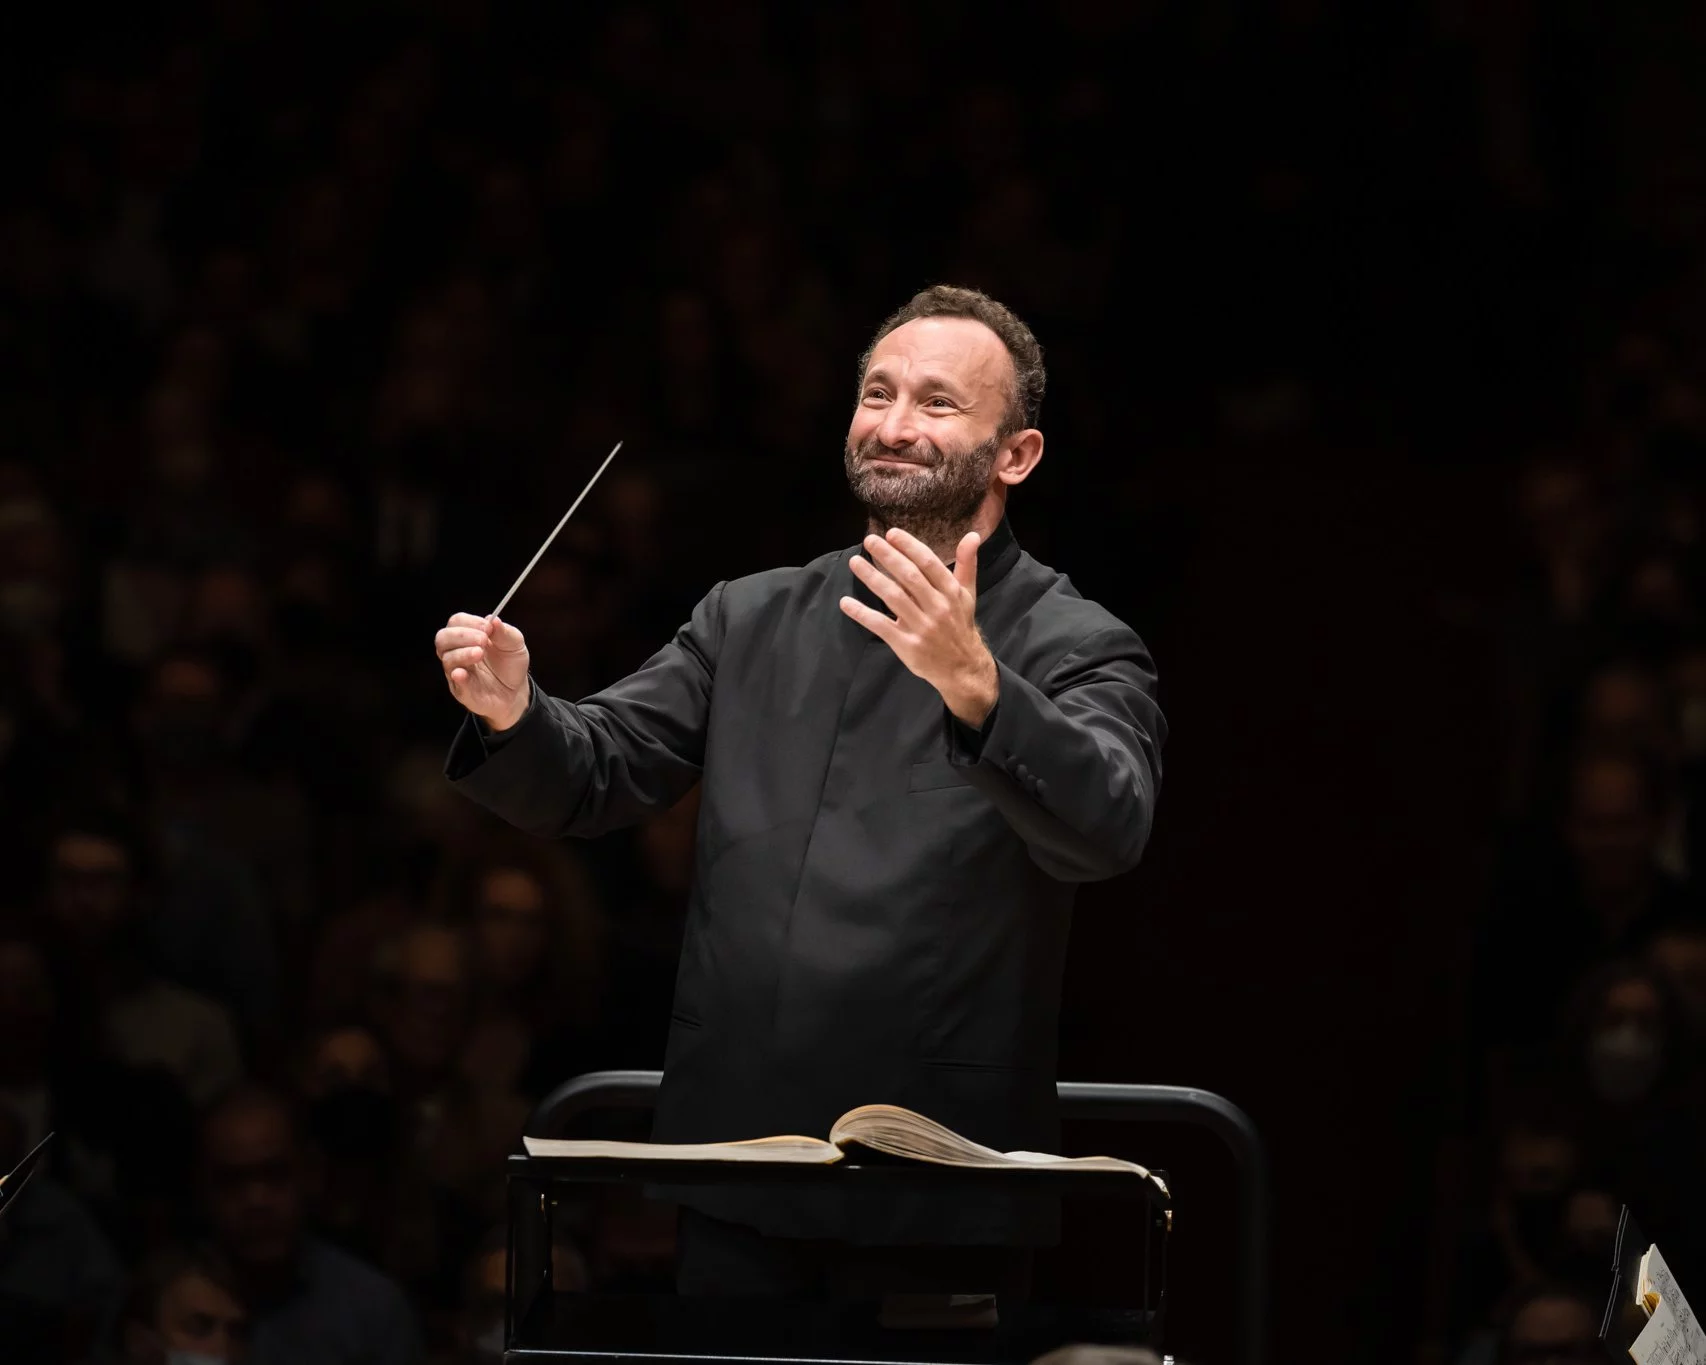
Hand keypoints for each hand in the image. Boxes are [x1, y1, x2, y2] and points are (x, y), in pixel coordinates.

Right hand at [436, 612, 530, 729]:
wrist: (516, 692)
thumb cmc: (510, 664)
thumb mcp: (515, 644)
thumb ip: (505, 632)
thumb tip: (494, 619)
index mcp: (468, 636)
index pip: (456, 621)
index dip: (470, 622)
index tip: (488, 627)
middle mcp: (457, 651)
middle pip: (443, 638)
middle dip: (462, 635)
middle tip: (483, 640)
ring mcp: (457, 671)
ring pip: (447, 658)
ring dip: (463, 653)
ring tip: (480, 653)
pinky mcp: (462, 690)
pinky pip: (455, 682)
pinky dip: (458, 675)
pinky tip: (463, 673)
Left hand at [840, 529, 998, 726]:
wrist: (962, 667)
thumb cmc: (959, 624)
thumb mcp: (967, 594)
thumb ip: (967, 563)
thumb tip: (972, 534)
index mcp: (951, 592)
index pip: (929, 564)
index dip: (910, 547)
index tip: (891, 533)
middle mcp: (938, 608)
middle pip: (909, 577)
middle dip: (888, 556)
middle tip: (869, 540)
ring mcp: (921, 627)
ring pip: (893, 597)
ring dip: (872, 578)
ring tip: (855, 562)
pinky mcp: (907, 645)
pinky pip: (881, 626)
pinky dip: (862, 614)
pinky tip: (846, 603)